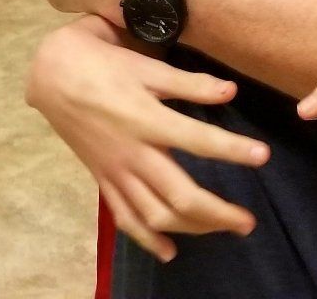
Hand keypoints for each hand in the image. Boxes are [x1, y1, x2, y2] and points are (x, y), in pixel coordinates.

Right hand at [26, 16, 270, 262]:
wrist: (53, 74)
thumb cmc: (105, 63)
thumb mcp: (147, 65)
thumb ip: (189, 83)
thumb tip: (230, 91)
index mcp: (148, 119)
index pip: (199, 141)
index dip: (233, 150)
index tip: (263, 156)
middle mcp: (133, 153)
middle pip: (180, 196)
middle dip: (217, 213)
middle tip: (248, 223)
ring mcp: (116, 171)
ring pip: (156, 214)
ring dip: (191, 228)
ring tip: (222, 230)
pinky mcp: (103, 180)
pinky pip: (125, 217)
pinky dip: (146, 239)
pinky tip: (168, 253)